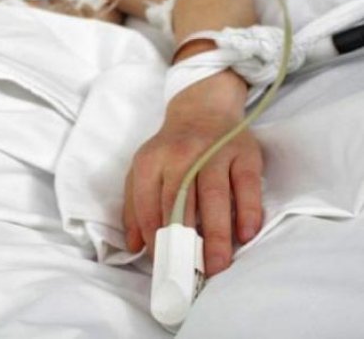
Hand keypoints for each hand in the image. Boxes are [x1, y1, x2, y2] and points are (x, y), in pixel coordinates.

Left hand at [123, 72, 262, 275]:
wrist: (202, 109)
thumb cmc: (170, 149)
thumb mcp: (143, 170)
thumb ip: (134, 206)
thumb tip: (135, 246)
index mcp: (151, 161)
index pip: (148, 203)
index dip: (153, 236)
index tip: (162, 263)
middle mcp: (181, 154)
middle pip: (180, 201)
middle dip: (184, 240)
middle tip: (190, 271)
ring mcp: (214, 152)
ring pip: (214, 195)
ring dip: (215, 233)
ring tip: (216, 264)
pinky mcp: (243, 153)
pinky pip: (246, 184)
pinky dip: (247, 210)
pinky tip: (246, 234)